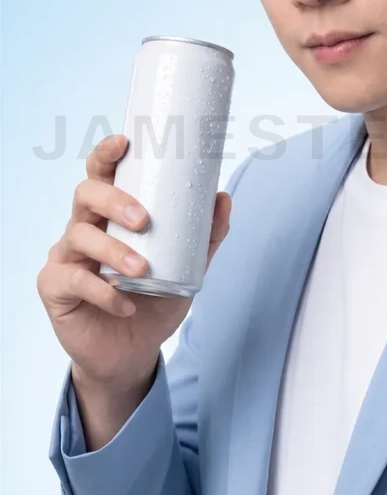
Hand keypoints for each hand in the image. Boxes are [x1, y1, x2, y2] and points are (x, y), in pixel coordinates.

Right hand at [37, 133, 230, 394]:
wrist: (133, 352)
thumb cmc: (155, 300)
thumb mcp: (187, 268)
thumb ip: (205, 237)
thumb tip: (223, 198)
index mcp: (110, 215)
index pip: (101, 174)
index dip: (106, 154)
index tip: (124, 142)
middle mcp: (84, 227)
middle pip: (86, 195)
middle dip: (113, 200)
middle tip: (143, 219)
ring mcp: (67, 256)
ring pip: (79, 236)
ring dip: (113, 251)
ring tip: (142, 270)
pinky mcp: (55, 287)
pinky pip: (75, 281)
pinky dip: (103, 292)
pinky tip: (126, 302)